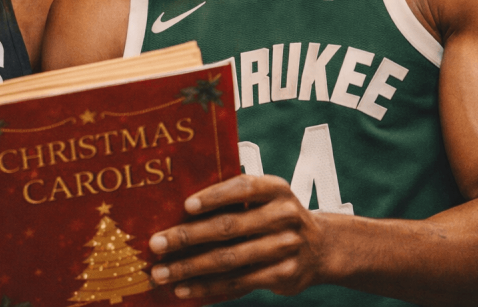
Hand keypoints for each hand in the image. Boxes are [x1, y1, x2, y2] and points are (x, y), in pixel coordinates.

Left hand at [148, 175, 328, 299]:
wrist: (321, 247)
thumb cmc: (273, 216)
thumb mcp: (263, 198)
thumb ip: (231, 199)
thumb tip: (174, 209)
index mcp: (276, 189)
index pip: (243, 187)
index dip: (215, 196)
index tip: (186, 205)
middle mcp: (284, 216)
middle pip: (229, 227)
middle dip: (187, 236)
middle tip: (156, 243)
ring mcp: (286, 247)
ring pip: (229, 259)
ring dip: (190, 268)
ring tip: (161, 272)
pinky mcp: (283, 276)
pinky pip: (238, 283)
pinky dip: (208, 287)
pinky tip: (184, 289)